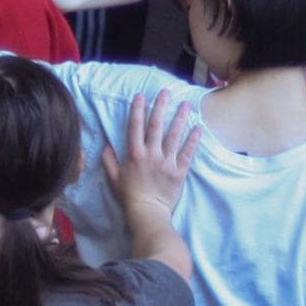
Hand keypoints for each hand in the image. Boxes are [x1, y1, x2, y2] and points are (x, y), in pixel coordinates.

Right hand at [102, 91, 201, 214]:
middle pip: (156, 126)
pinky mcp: (179, 171)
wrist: (147, 212)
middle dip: (161, 107)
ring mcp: (167, 162)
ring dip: (180, 118)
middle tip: (166, 92)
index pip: (135, 127)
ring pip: (174, 136)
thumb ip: (109, 161)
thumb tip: (106, 147)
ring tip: (186, 104)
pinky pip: (188, 153)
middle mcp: (151, 154)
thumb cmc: (128, 196)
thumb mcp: (114, 178)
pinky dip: (193, 140)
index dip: (138, 110)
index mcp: (134, 154)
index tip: (141, 96)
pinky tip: (198, 128)